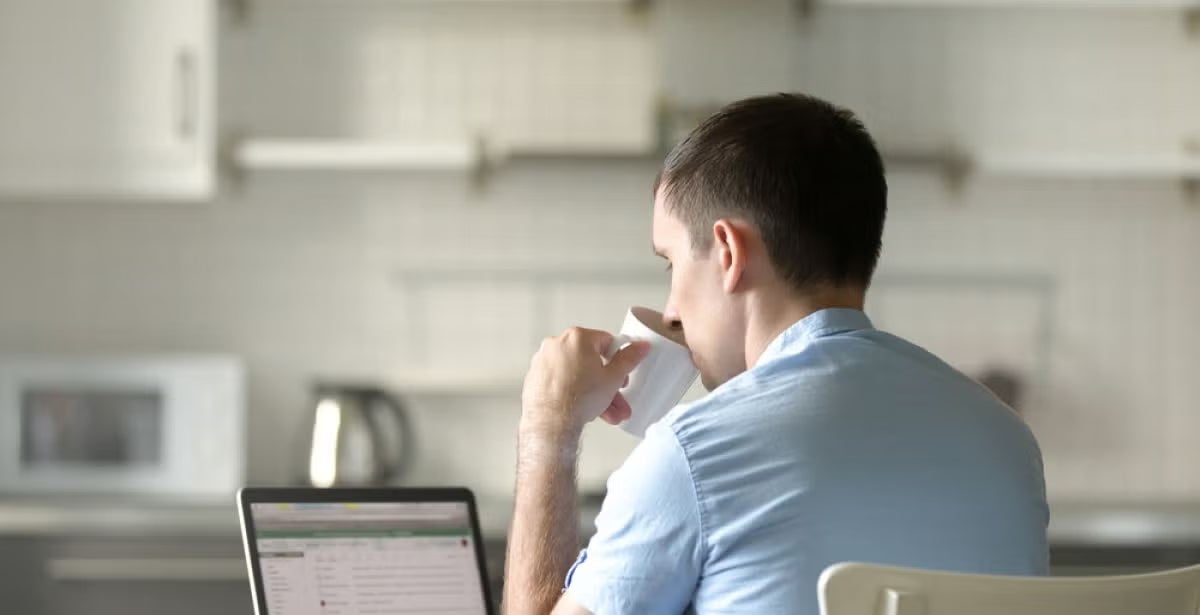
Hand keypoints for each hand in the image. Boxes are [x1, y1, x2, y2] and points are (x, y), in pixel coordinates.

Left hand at [520, 327, 648, 441]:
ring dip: (593, 394)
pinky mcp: (535, 378)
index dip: (617, 360)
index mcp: (577, 337)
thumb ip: (629, 359)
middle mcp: (557, 344)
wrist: (551, 423)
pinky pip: (560, 382)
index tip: (620, 373)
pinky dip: (572, 393)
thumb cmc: (578, 399)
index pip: (606, 341)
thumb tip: (640, 346)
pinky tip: (584, 411)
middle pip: (590, 362)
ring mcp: (543, 361)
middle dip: (606, 384)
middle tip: (616, 398)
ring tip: (606, 413)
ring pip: (576, 375)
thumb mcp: (613, 378)